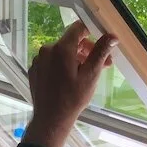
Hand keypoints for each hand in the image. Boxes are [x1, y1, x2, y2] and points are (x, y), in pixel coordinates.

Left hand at [24, 21, 117, 146]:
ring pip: (61, 52)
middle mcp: (47, 49)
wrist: (51, 119)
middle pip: (70, 41)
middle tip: (102, 64)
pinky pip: (51, 61)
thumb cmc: (73, 97)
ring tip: (87, 73)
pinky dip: (62, 65)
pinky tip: (70, 79)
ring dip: (75, 58)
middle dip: (87, 50)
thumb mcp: (91, 74)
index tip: (101, 43)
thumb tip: (112, 36)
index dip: (92, 32)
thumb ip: (101, 52)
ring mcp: (38, 60)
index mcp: (61, 48)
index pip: (78, 28)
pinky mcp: (34, 69)